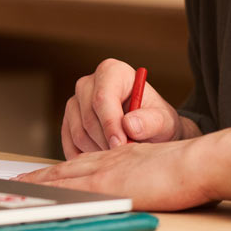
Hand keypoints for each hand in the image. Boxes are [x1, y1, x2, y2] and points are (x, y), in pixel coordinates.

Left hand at [16, 127, 230, 211]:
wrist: (196, 162)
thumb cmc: (188, 167)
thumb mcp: (158, 164)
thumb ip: (141, 170)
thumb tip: (138, 176)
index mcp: (121, 156)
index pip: (84, 162)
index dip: (62, 169)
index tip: (44, 175)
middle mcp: (109, 159)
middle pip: (68, 167)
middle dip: (43, 176)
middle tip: (20, 183)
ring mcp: (106, 170)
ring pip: (65, 175)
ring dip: (41, 183)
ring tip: (19, 190)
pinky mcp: (107, 183)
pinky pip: (72, 186)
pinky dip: (53, 190)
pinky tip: (40, 196)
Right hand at [62, 59, 197, 158]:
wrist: (146, 128)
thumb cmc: (155, 119)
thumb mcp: (163, 120)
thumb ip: (151, 121)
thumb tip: (129, 125)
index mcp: (112, 72)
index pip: (103, 98)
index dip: (110, 124)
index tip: (121, 145)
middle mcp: (88, 83)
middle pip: (89, 118)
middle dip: (107, 142)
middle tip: (125, 156)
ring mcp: (74, 102)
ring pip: (79, 134)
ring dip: (98, 151)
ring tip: (119, 156)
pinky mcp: (68, 122)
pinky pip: (70, 145)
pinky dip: (86, 158)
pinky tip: (105, 159)